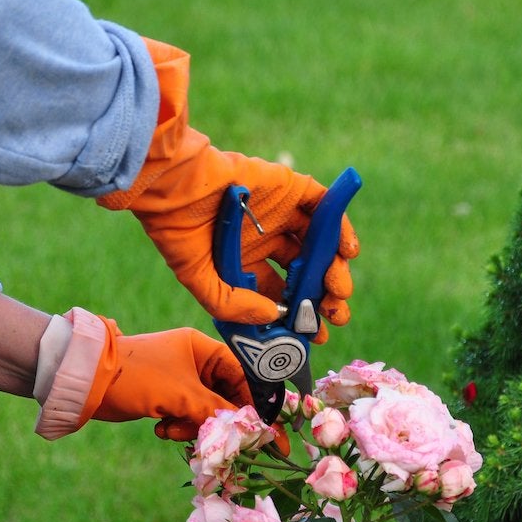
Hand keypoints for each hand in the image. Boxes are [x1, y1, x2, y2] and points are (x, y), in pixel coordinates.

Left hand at [87, 321, 251, 440]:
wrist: (89, 384)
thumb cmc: (138, 378)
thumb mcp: (183, 395)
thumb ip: (218, 412)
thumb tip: (251, 430)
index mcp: (202, 349)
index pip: (243, 376)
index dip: (256, 404)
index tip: (269, 433)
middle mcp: (195, 362)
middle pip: (226, 397)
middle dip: (219, 421)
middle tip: (221, 442)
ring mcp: (181, 380)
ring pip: (206, 412)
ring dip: (194, 427)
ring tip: (174, 430)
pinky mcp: (167, 398)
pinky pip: (187, 417)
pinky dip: (178, 427)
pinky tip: (161, 429)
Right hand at [99, 39, 358, 335]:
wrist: (175, 185)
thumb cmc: (179, 233)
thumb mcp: (200, 282)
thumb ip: (236, 305)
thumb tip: (276, 316)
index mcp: (243, 263)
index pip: (280, 293)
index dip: (299, 315)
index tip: (315, 336)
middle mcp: (265, 240)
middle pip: (305, 273)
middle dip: (323, 296)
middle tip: (335, 315)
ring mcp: (281, 214)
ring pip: (319, 245)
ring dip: (335, 268)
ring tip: (338, 291)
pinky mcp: (291, 189)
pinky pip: (325, 208)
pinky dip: (340, 229)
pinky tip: (346, 252)